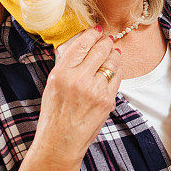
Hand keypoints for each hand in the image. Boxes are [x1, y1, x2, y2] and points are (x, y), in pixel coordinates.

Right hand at [11, 27, 120, 170]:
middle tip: (107, 39)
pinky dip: (117, 69)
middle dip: (106, 42)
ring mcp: (95, 90)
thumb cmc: (54, 113)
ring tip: (112, 51)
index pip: (82, 44)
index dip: (92, 34)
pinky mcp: (107, 100)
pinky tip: (114, 67)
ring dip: (113, 54)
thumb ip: (65, 63)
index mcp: (62, 73)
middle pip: (100, 50)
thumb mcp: (52, 84)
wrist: (61, 141)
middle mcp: (79, 79)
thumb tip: (77, 44)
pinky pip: (117, 77)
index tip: (97, 30)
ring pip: (112, 61)